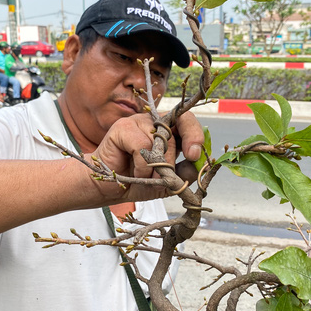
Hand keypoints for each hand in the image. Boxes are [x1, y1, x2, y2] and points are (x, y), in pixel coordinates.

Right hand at [89, 112, 203, 202]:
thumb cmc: (138, 181)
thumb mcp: (169, 181)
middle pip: (175, 134)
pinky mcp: (122, 127)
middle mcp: (154, 122)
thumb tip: (202, 163)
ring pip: (159, 142)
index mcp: (168, 130)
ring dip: (155, 169)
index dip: (194, 134)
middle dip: (171, 163)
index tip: (194, 155)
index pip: (187, 121)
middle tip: (162, 177)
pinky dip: (141, 167)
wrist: (109, 189)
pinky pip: (142, 147)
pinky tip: (134, 172)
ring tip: (144, 176)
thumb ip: (186, 172)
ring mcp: (137, 121)